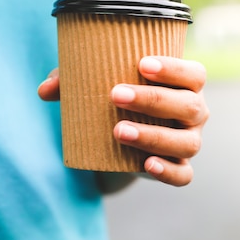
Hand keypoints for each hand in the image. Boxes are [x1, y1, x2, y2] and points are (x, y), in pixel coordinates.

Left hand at [38, 56, 208, 187]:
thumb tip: (44, 90)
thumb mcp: (96, 84)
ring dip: (153, 136)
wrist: (122, 137)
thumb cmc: (116, 98)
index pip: (193, 73)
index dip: (173, 68)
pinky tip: (146, 164)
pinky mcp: (179, 168)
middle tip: (116, 95)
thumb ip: (71, 81)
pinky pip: (183, 175)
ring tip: (118, 131)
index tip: (141, 64)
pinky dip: (167, 171)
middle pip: (189, 105)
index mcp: (185, 84)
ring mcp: (190, 141)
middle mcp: (194, 112)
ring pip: (186, 142)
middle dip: (153, 100)